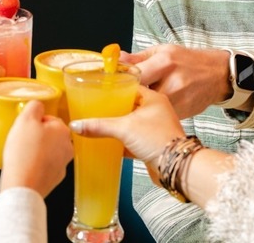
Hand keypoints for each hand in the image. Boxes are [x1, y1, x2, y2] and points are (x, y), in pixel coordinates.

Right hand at [0, 100, 72, 196]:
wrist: (22, 186)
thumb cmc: (24, 153)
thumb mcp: (25, 119)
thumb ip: (34, 106)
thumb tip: (38, 105)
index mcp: (62, 130)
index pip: (49, 119)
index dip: (34, 122)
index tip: (25, 129)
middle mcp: (67, 147)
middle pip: (50, 135)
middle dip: (36, 137)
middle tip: (22, 141)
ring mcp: (62, 164)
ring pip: (48, 151)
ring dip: (37, 151)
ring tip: (22, 155)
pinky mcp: (55, 179)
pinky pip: (45, 166)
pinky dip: (36, 165)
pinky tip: (26, 167)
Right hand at [69, 87, 184, 168]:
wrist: (175, 166)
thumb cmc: (160, 141)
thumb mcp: (124, 128)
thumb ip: (99, 126)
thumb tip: (78, 125)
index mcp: (152, 98)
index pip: (129, 86)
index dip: (114, 87)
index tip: (100, 88)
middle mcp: (154, 111)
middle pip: (127, 105)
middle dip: (112, 108)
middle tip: (96, 106)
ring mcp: (153, 127)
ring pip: (129, 123)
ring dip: (116, 125)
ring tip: (100, 123)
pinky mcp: (151, 143)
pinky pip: (132, 139)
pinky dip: (121, 140)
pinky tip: (109, 143)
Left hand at [120, 44, 230, 118]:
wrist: (218, 75)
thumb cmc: (188, 61)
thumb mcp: (163, 51)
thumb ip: (138, 58)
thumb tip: (116, 59)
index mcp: (165, 62)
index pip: (135, 74)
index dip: (121, 81)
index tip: (111, 84)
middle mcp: (172, 81)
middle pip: (140, 94)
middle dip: (129, 96)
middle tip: (119, 96)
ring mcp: (179, 99)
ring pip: (149, 108)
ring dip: (140, 107)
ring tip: (137, 102)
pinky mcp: (182, 112)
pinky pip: (159, 115)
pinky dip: (153, 113)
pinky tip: (152, 109)